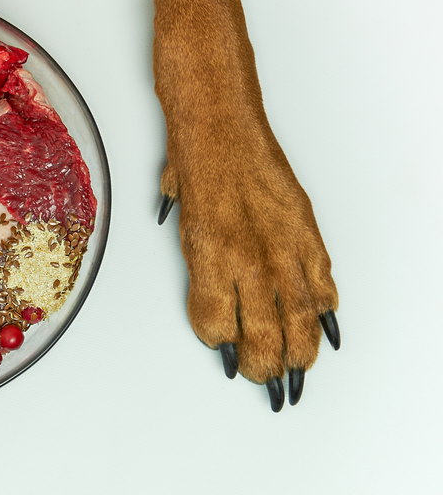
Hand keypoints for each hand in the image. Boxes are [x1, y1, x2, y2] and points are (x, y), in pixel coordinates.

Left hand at [158, 129, 339, 410]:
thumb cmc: (193, 169)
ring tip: (297, 369)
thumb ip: (199, 271)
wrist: (221, 126)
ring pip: (300, 320)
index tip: (224, 351)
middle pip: (263, 336)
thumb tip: (212, 304)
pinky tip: (323, 327)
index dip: (221, 345)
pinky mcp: (306, 233)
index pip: (217, 327)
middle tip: (265, 380)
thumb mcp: (181, 227)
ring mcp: (282, 248)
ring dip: (300, 350)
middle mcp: (247, 260)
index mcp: (208, 260)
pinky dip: (324, 310)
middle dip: (265, 366)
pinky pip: (323, 284)